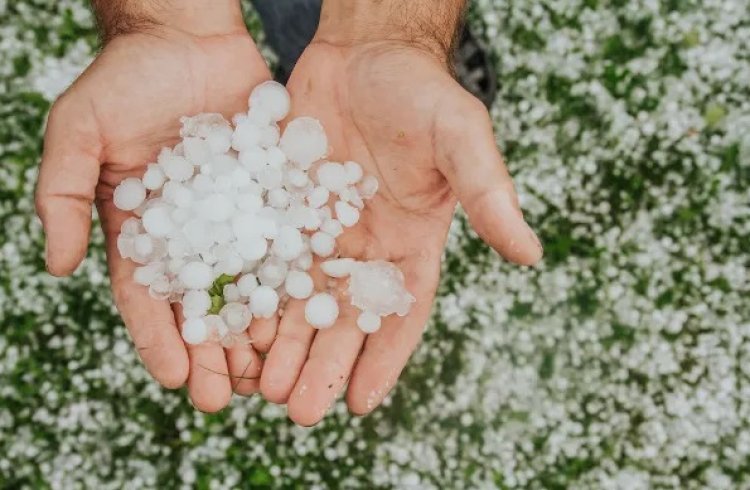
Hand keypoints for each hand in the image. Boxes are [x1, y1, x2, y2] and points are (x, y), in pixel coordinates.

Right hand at [35, 1, 270, 411]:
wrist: (188, 38)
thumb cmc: (126, 80)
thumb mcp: (79, 131)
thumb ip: (62, 195)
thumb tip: (58, 267)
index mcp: (141, 230)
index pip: (147, 297)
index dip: (159, 339)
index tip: (175, 378)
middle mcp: (191, 234)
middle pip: (201, 305)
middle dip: (210, 353)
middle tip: (224, 398)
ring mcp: (234, 219)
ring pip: (247, 287)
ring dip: (255, 333)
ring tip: (267, 374)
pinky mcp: (272, 199)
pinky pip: (285, 245)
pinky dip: (292, 283)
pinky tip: (304, 315)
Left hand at [258, 39, 542, 424]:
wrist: (366, 51)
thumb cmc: (422, 92)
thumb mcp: (461, 139)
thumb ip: (490, 195)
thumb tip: (531, 254)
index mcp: (412, 243)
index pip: (400, 313)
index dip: (382, 359)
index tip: (359, 403)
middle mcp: (365, 247)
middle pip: (343, 319)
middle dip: (321, 365)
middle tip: (296, 414)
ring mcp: (321, 230)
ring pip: (299, 299)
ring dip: (281, 344)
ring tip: (259, 387)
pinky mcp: (283, 209)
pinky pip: (265, 259)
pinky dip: (251, 295)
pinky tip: (232, 328)